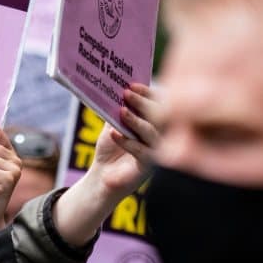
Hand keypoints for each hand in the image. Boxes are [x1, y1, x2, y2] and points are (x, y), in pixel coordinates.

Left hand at [51, 84, 162, 249]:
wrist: (102, 176)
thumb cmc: (110, 148)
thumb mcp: (112, 124)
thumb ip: (117, 108)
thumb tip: (117, 88)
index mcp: (154, 123)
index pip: (158, 104)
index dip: (147, 93)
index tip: (132, 85)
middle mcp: (160, 137)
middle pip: (160, 117)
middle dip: (143, 103)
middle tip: (127, 94)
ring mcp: (156, 152)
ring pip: (153, 133)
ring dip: (136, 121)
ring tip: (121, 112)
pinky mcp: (148, 168)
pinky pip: (142, 152)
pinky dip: (127, 141)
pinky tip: (114, 133)